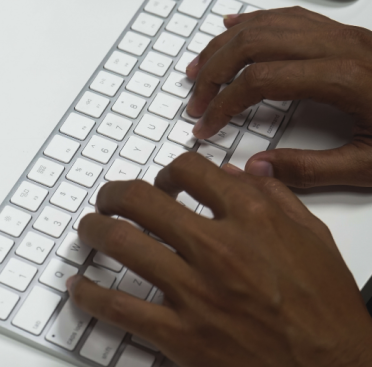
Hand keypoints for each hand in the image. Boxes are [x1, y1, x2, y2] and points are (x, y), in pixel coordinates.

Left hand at [68, 153, 371, 366]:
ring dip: (94, 230)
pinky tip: (79, 286)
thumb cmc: (325, 308)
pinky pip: (119, 307)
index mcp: (252, 219)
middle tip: (108, 199)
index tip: (163, 180)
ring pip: (122, 244)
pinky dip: (90, 293)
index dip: (168, 170)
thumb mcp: (312, 237)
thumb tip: (239, 171)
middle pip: (142, 201)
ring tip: (89, 229)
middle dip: (115, 193)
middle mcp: (218, 248)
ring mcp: (195, 291)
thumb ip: (275, 196)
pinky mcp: (181, 334)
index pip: (190, 170)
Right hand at [186, 7, 371, 187]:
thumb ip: (309, 169)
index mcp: (343, 79)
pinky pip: (289, 14)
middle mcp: (339, 46)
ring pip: (266, 23)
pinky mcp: (344, 33)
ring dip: (225, 44)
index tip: (205, 125)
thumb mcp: (371, 166)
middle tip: (195, 99)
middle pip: (254, 43)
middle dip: (214, 70)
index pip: (260, 80)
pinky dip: (254, 19)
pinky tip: (233, 24)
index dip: (223, 103)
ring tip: (199, 67)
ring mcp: (342, 34)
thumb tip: (256, 169)